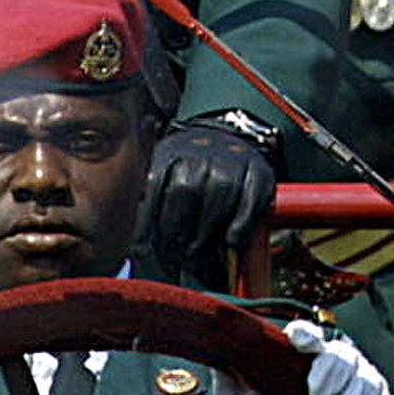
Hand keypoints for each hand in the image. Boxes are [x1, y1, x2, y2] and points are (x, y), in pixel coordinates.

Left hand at [139, 112, 281, 274]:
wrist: (230, 135)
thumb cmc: (188, 169)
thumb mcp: (162, 170)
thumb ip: (147, 200)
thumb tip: (134, 245)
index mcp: (170, 153)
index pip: (153, 187)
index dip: (146, 223)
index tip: (141, 251)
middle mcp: (201, 153)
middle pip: (185, 192)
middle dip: (176, 233)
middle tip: (173, 260)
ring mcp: (232, 162)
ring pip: (218, 198)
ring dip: (206, 235)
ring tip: (195, 260)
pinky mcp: (259, 174)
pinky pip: (249, 203)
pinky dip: (240, 225)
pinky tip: (230, 242)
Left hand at [211, 320, 393, 394]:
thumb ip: (230, 372)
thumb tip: (221, 346)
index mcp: (297, 356)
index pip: (307, 335)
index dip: (308, 335)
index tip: (299, 342)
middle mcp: (329, 366)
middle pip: (346, 357)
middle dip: (336, 378)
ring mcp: (353, 388)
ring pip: (371, 382)